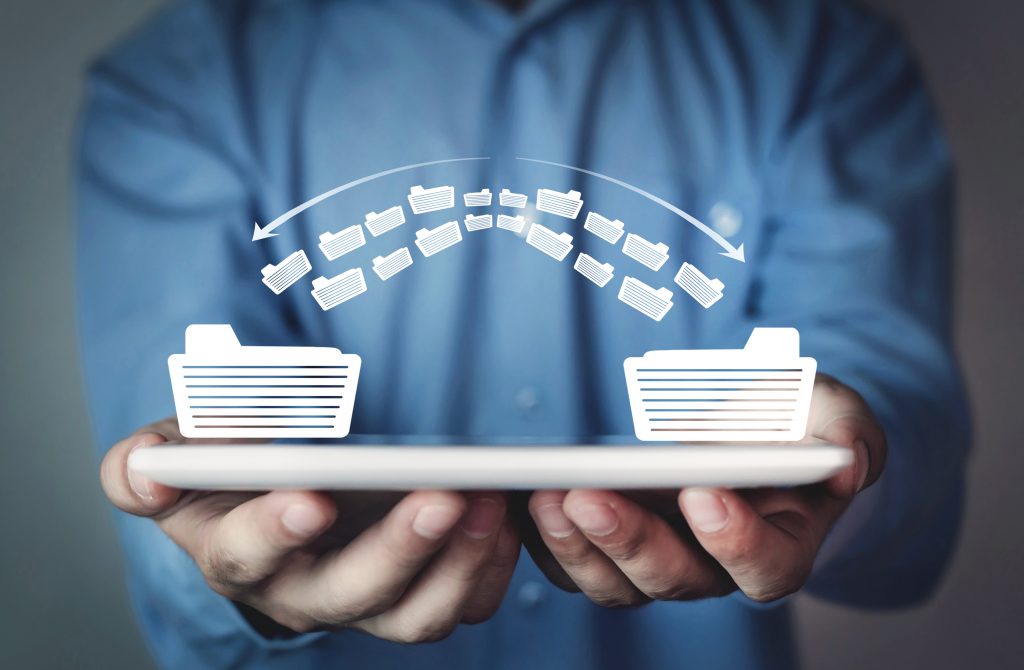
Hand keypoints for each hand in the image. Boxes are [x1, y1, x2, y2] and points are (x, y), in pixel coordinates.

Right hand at [101, 418, 519, 641]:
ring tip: (490, 503)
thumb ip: (146, 461)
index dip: (275, 531)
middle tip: (441, 498)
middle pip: (349, 596)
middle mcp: (301, 591)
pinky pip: (461, 605)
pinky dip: (488, 570)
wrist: (277, 502)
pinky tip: (506, 520)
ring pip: (415, 616)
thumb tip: (149, 468)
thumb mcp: (179, 455)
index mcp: (237, 553)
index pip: (246, 556)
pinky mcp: (414, 597)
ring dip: (458, 564)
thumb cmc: (229, 475)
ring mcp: (365, 601)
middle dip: (397, 551)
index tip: (310, 497)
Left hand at [524, 374, 885, 604]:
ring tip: (545, 495)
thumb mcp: (829, 410)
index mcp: (779, 544)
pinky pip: (574, 562)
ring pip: (615, 582)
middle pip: (674, 580)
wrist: (745, 423)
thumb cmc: (791, 420)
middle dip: (629, 540)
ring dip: (576, 544)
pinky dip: (545, 538)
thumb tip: (848, 462)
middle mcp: (715, 567)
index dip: (736, 541)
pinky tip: (522, 499)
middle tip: (590, 495)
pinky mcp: (612, 545)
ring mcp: (659, 559)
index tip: (704, 494)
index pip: (766, 568)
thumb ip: (848, 434)